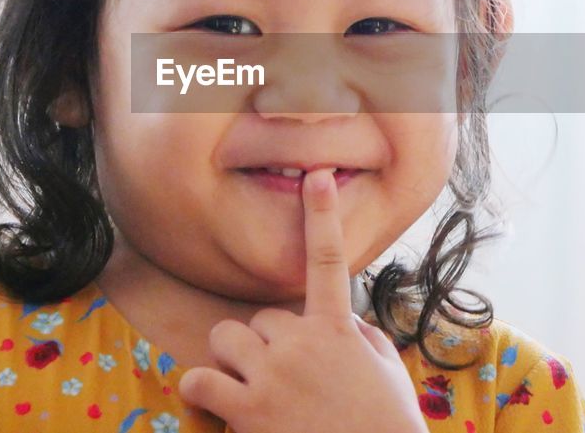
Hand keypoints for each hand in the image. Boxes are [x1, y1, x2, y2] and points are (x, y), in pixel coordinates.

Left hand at [177, 168, 429, 432]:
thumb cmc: (385, 426)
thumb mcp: (385, 371)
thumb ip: (361, 336)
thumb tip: (344, 322)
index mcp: (340, 330)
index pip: (330, 262)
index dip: (323, 215)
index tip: (318, 177)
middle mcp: (302, 344)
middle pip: (262, 317)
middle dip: (267, 344)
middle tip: (286, 380)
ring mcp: (272, 376)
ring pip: (226, 339)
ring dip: (233, 360)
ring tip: (252, 390)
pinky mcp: (247, 411)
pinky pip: (200, 379)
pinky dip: (200, 389)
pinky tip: (214, 402)